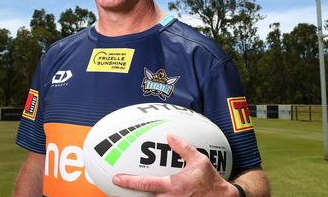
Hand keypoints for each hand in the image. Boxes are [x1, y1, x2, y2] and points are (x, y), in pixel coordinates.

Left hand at [112, 134, 237, 196]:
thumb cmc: (210, 181)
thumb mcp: (199, 160)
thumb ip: (183, 148)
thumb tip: (170, 135)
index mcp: (173, 185)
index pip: (145, 183)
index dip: (129, 181)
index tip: (116, 178)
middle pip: (144, 196)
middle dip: (131, 192)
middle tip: (118, 185)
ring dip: (143, 194)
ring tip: (131, 189)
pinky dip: (154, 196)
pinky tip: (151, 192)